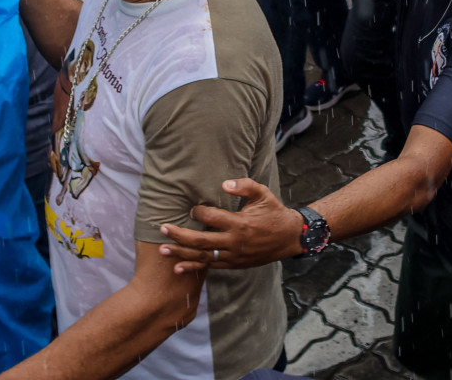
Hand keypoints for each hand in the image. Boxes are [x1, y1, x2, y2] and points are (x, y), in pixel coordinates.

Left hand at [157, 179, 302, 271]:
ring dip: (181, 254)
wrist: (289, 238)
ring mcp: (233, 255)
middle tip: (162, 228)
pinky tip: (178, 268)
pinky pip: (211, 266)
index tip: (193, 208)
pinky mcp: (234, 264)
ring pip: (202, 256)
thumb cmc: (274, 212)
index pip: (212, 218)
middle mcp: (234, 242)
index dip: (199, 212)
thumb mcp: (263, 194)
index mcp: (240, 223)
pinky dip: (194, 268)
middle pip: (201, 240)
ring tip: (163, 250)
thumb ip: (244, 186)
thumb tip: (224, 183)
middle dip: (179, 235)